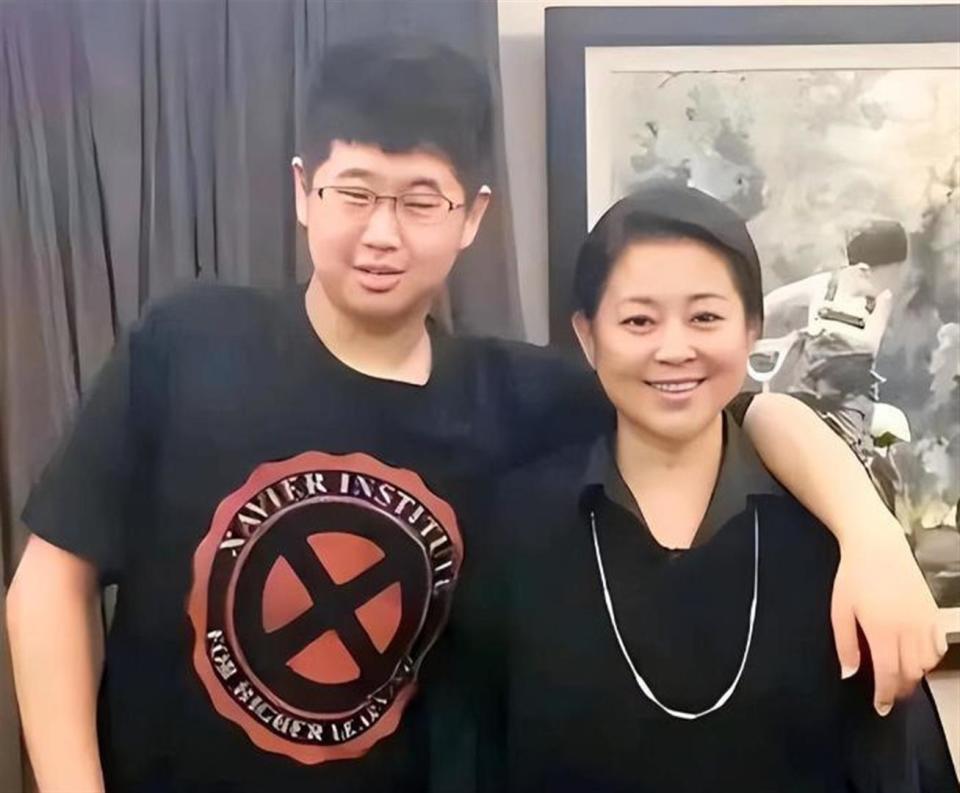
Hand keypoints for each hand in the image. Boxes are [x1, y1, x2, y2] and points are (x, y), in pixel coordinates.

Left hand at [831, 524, 947, 715]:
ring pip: (927, 663)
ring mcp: (924, 621)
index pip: (888, 674)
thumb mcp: (840, 610)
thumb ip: (846, 645)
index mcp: (882, 630)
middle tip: (887, 694)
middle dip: (899, 689)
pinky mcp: (933, 613)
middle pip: (910, 673)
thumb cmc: (853, 577)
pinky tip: (916, 657)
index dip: (885, 695)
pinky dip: (930, 658)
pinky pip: (938, 646)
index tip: (881, 708)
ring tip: (899, 676)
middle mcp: (908, 630)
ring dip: (915, 675)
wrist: (877, 546)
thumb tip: (849, 674)